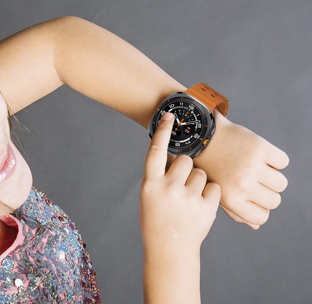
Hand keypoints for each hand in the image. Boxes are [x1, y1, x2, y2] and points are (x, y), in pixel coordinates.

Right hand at [140, 112, 220, 253]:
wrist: (169, 249)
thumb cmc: (157, 219)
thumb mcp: (150, 196)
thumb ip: (160, 176)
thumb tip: (178, 157)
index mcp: (150, 183)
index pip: (155, 151)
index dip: (162, 132)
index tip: (168, 115)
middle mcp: (167, 188)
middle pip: (186, 161)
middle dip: (187, 169)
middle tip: (182, 186)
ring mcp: (186, 198)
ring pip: (202, 174)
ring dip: (199, 183)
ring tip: (190, 201)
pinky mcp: (205, 207)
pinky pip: (214, 187)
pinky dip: (210, 194)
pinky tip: (200, 207)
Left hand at [192, 111, 289, 228]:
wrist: (200, 138)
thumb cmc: (208, 167)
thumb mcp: (215, 193)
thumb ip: (235, 211)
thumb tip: (256, 225)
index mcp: (232, 199)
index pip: (262, 216)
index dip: (259, 207)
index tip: (251, 196)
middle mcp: (243, 185)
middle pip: (274, 201)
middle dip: (266, 192)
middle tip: (252, 180)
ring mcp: (252, 166)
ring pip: (281, 183)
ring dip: (272, 176)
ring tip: (256, 168)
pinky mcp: (260, 148)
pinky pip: (282, 162)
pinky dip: (275, 160)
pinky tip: (259, 156)